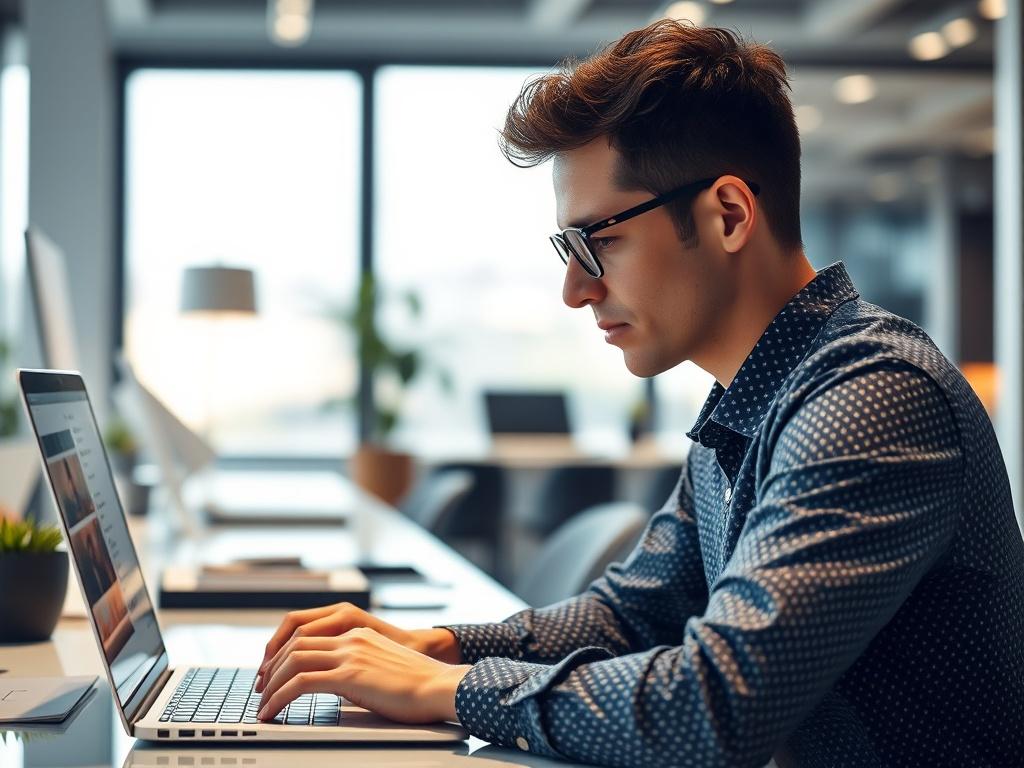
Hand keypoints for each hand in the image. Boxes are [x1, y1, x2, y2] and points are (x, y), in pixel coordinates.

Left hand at [256, 626, 471, 723]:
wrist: (441, 687)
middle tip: (259, 689)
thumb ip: (358, 667)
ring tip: (262, 705)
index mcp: (358, 632)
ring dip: (270, 684)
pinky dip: (279, 697)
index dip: (282, 652)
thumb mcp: (382, 667)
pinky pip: (301, 683)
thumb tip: (337, 684)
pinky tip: (272, 712)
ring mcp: (351, 654)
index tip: (271, 672)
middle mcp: (351, 638)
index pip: (307, 632)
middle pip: (294, 644)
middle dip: (270, 668)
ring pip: (293, 661)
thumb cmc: (419, 685)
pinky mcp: (351, 675)